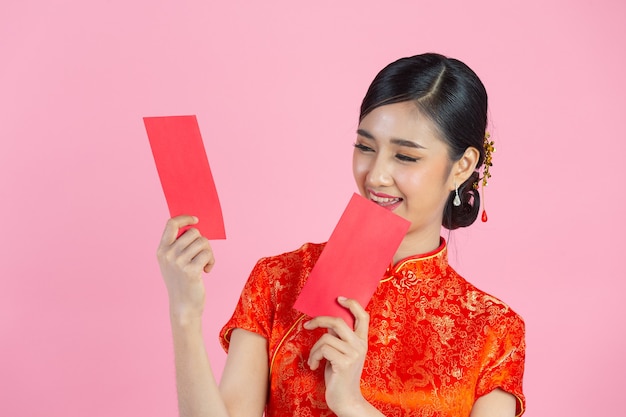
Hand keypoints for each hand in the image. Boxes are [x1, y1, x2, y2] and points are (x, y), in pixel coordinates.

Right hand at [156, 215, 214, 322]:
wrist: (183, 306)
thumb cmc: (182, 281)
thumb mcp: (173, 262)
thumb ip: (178, 244)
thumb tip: (194, 225)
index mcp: (161, 250)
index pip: (171, 224)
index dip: (185, 218)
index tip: (196, 220)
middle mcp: (168, 254)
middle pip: (193, 232)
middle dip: (203, 242)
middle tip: (202, 255)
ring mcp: (178, 262)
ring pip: (203, 242)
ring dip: (208, 252)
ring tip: (204, 264)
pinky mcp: (191, 270)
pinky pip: (208, 254)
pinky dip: (211, 261)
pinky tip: (207, 270)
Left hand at [304, 297, 370, 415]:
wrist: (345, 399)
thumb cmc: (340, 375)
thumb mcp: (342, 353)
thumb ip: (339, 337)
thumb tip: (326, 321)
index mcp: (361, 340)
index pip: (363, 316)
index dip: (352, 304)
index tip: (339, 298)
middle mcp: (360, 345)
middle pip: (337, 322)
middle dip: (319, 321)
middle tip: (307, 325)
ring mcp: (353, 354)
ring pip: (325, 338)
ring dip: (314, 349)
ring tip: (314, 359)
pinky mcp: (344, 362)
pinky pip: (323, 349)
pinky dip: (314, 357)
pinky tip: (314, 366)